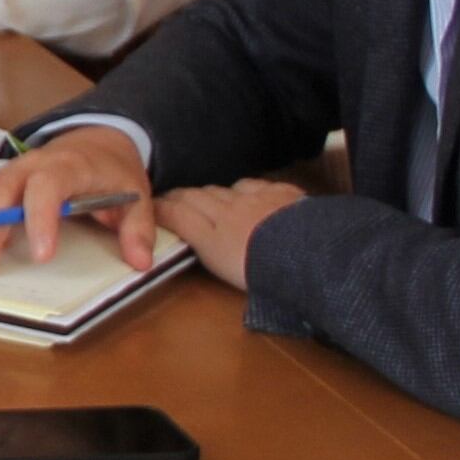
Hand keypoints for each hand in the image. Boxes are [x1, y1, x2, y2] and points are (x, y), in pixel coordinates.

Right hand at [0, 128, 151, 273]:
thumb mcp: (135, 195)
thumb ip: (137, 229)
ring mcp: (11, 172)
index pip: (49, 187)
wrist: (97, 139)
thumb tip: (140, 261)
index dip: (42, 219)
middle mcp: (32, 165)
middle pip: (2, 192)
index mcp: (67, 166)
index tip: (41, 254)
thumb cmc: (112, 170)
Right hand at [156, 176, 305, 291]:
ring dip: (211, 192)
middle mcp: (229, 211)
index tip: (150, 207)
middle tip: (170, 199)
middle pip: (197, 196)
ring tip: (208, 198)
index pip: (179, 214)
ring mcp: (256, 199)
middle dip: (180, 195)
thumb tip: (198, 241)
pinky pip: (255, 185)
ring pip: (225, 189)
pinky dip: (244, 189)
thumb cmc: (267, 274)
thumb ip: (208, 250)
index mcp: (213, 235)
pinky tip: (247, 195)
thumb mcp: (228, 272)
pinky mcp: (281, 194)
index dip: (161, 209)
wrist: (310, 255)